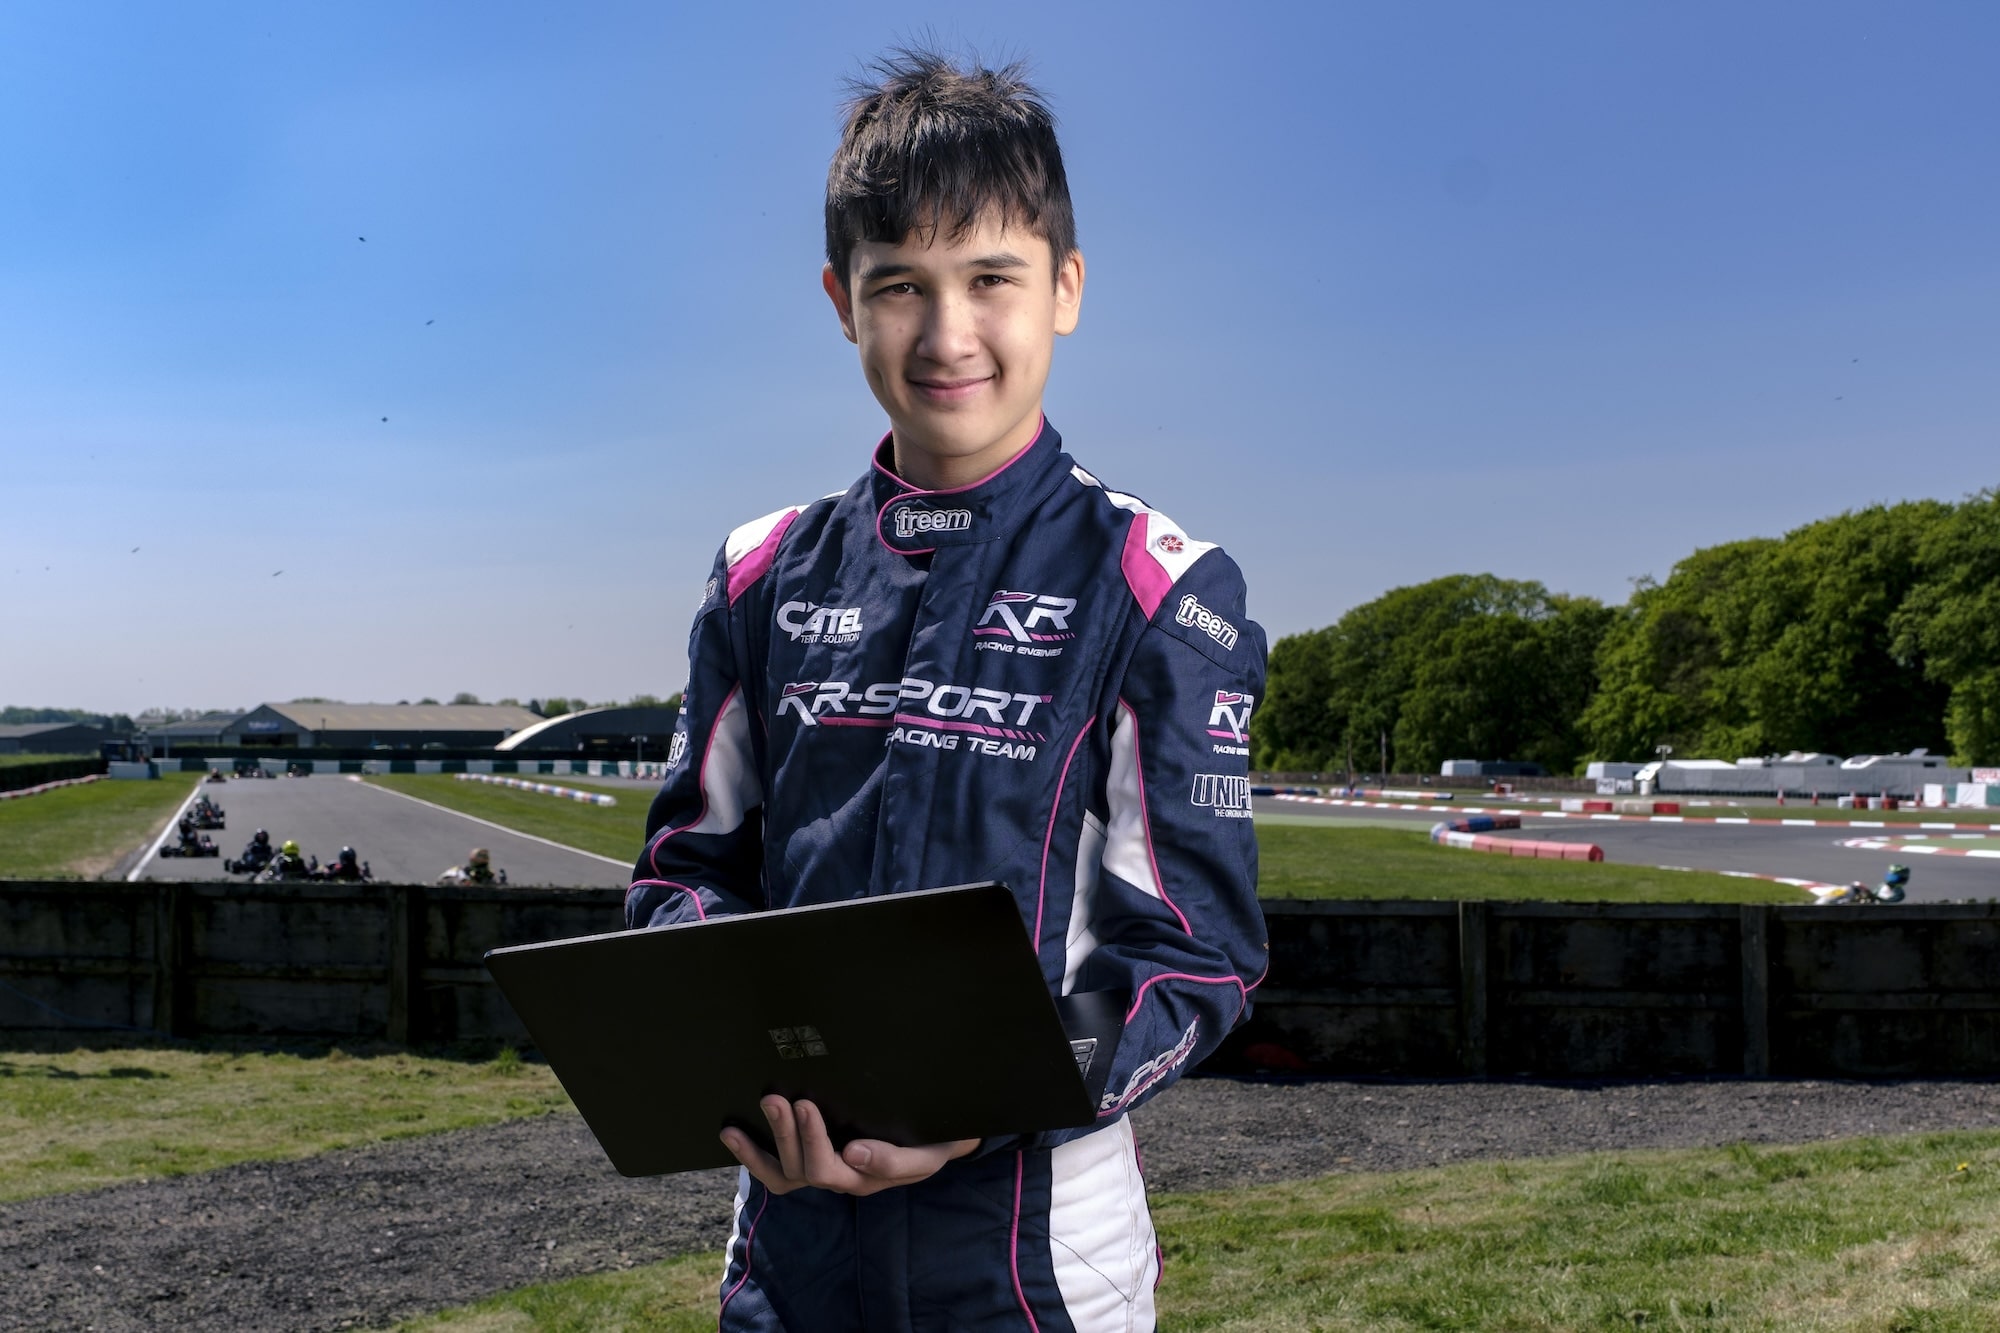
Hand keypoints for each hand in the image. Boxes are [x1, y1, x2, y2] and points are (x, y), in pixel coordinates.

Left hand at [720, 1096, 978, 1196]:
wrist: (938, 1138)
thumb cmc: (932, 1142)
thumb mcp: (925, 1154)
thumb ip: (895, 1160)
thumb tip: (853, 1153)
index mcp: (865, 1177)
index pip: (833, 1167)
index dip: (814, 1141)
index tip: (806, 1105)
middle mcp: (839, 1177)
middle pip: (803, 1168)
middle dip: (786, 1133)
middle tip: (774, 1097)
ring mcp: (821, 1170)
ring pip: (784, 1174)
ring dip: (760, 1149)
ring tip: (738, 1124)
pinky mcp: (808, 1160)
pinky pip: (775, 1170)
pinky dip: (752, 1155)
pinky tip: (731, 1133)